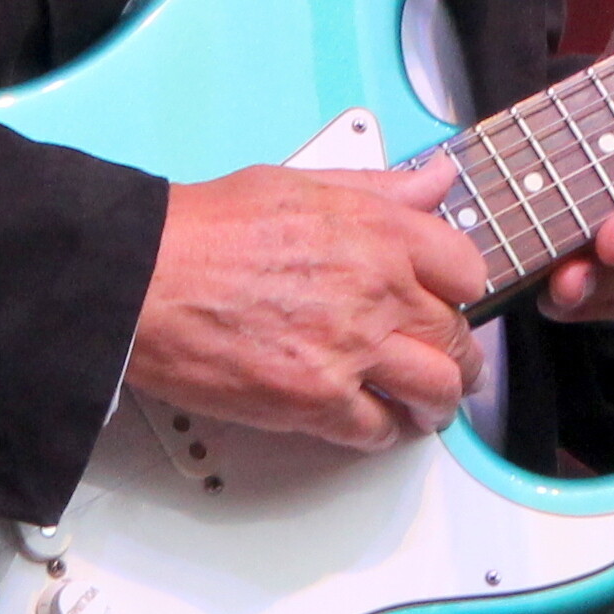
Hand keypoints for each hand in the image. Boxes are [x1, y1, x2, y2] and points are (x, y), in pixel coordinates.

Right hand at [130, 159, 486, 451]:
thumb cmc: (205, 228)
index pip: (467, 269)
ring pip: (433, 391)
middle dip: (458, 357)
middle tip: (450, 365)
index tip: (452, 302)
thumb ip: (378, 187)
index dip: (463, 292)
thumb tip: (434, 180)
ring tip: (427, 407)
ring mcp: (351, 350)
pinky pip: (378, 430)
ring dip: (436, 404)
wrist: (146, 277)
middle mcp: (377, 291)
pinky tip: (376, 424)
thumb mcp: (302, 181)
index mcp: (379, 232)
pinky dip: (384, 433)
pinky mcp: (316, 401)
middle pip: (456, 338)